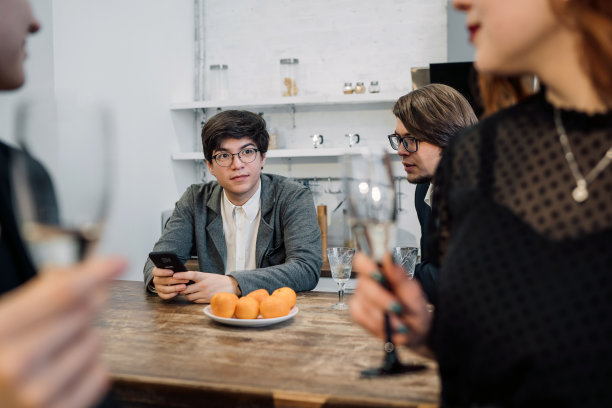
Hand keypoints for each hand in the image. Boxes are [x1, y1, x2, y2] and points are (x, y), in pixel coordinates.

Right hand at [0, 256, 125, 407]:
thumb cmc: (5, 355)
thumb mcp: (11, 316)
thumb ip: (48, 289)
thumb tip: (97, 272)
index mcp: (0, 329)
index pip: (63, 293)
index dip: (96, 273)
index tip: (120, 262)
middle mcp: (16, 363)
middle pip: (83, 313)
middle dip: (83, 309)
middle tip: (63, 321)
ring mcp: (39, 392)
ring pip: (96, 341)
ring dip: (86, 339)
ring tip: (56, 353)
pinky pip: (101, 373)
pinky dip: (91, 369)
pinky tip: (65, 373)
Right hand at [152, 267, 190, 299]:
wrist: (169, 279)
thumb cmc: (172, 272)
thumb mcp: (172, 268)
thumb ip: (174, 268)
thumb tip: (180, 268)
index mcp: (156, 272)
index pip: (156, 272)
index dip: (163, 272)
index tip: (172, 272)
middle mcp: (156, 280)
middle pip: (164, 281)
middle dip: (175, 280)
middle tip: (185, 280)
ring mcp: (158, 287)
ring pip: (165, 289)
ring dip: (175, 288)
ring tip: (184, 287)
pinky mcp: (160, 294)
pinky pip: (164, 296)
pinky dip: (171, 295)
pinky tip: (177, 292)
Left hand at [173, 271, 236, 302]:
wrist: (230, 286)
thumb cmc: (218, 280)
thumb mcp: (208, 275)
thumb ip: (197, 276)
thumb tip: (185, 277)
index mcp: (204, 277)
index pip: (191, 275)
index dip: (181, 275)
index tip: (174, 275)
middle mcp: (204, 286)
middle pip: (186, 289)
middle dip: (182, 289)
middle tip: (180, 287)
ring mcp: (205, 294)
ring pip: (189, 297)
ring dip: (187, 294)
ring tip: (188, 291)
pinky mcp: (206, 300)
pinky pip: (195, 301)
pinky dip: (193, 298)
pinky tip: (195, 295)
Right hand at [349, 252, 431, 351]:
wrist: (415, 330)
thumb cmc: (414, 308)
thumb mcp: (413, 293)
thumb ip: (400, 276)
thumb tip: (388, 257)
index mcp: (380, 270)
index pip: (362, 260)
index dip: (366, 266)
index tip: (378, 275)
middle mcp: (367, 282)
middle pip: (363, 284)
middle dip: (382, 299)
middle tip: (398, 308)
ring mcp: (360, 297)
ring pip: (363, 303)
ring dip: (383, 316)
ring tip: (399, 322)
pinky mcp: (357, 312)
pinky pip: (359, 316)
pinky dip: (375, 324)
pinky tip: (387, 326)